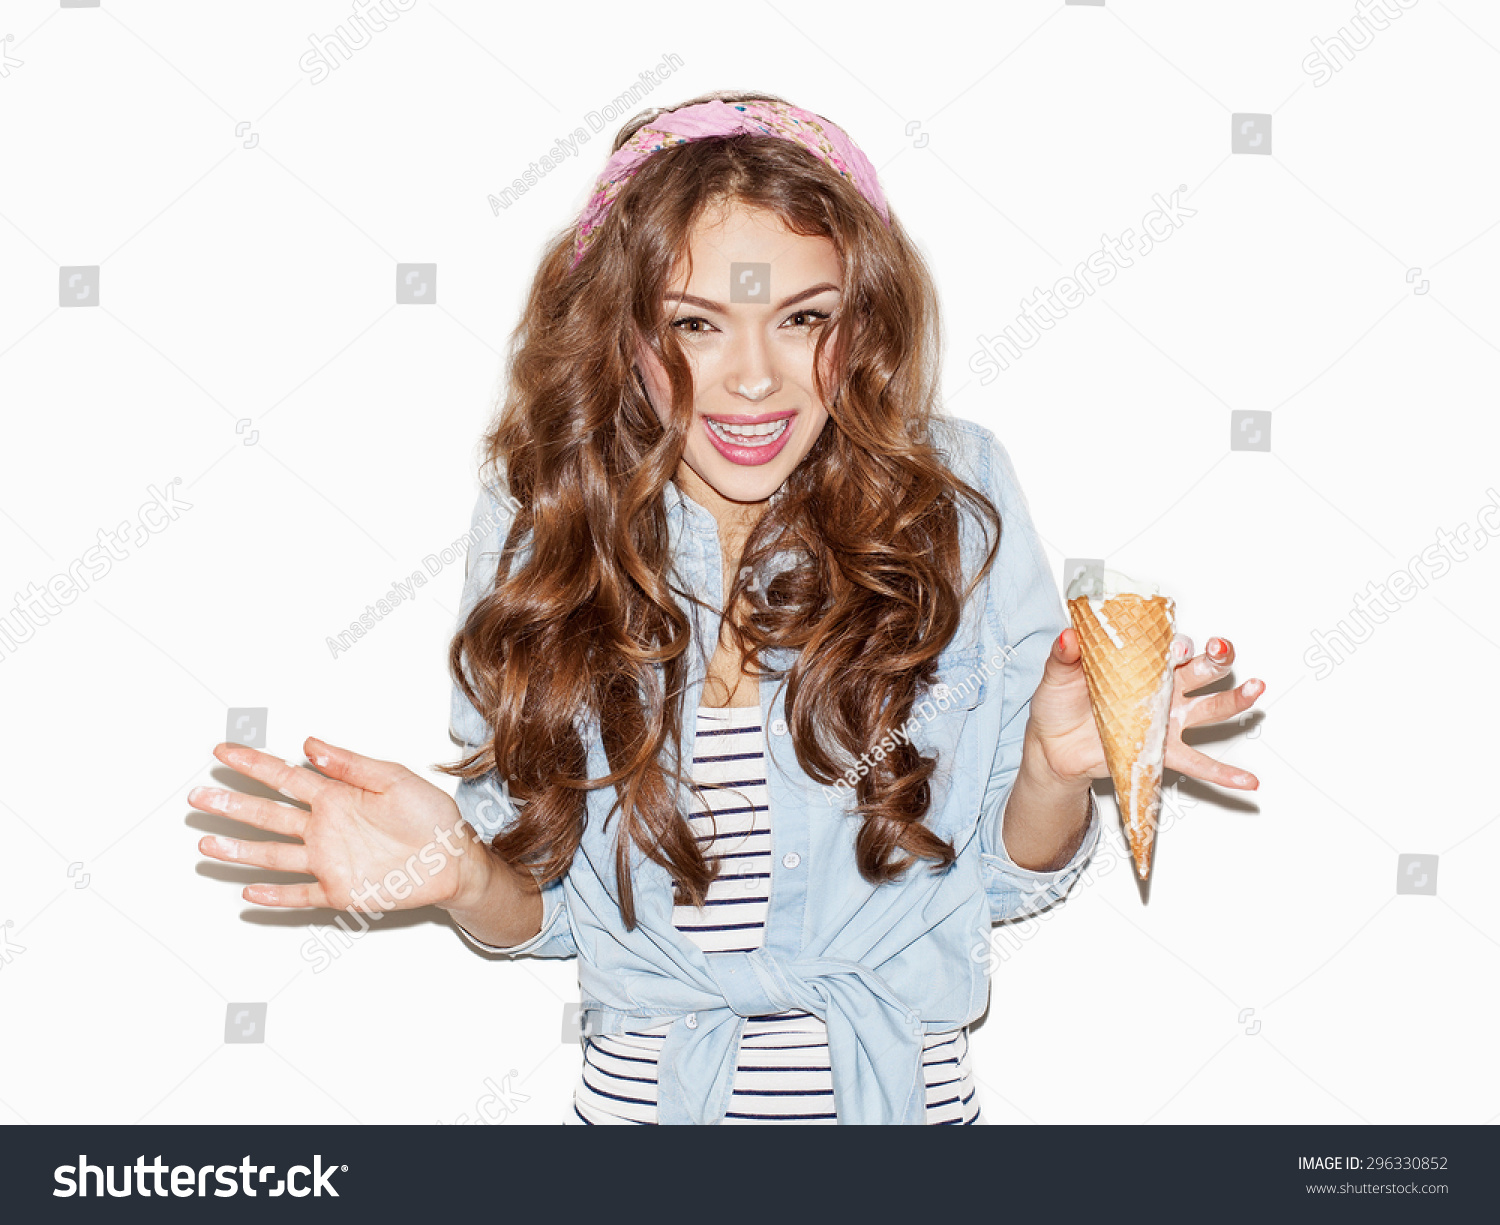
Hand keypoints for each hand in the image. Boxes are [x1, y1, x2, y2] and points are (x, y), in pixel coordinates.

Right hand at [192, 737, 481, 912]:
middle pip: (269, 815)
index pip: (286, 778)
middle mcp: (326, 828)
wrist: (454, 859)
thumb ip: (351, 764)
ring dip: (241, 851)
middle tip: (199, 796)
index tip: (223, 752)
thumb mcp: (394, 779)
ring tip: (207, 843)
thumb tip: (310, 745)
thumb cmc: (431, 817)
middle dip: (233, 805)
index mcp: (337, 796)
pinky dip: (276, 896)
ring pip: (275, 855)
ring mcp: (329, 861)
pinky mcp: (340, 891)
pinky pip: (301, 895)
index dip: (254, 764)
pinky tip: (250, 893)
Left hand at [1025, 630, 1264, 790]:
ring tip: (1255, 691)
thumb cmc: (1059, 705)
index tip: (1175, 647)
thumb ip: (1065, 656)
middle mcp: (1160, 690)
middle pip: (1198, 670)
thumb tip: (1069, 636)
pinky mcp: (1161, 751)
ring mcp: (1165, 721)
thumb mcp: (1057, 676)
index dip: (1175, 644)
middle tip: (1222, 651)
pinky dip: (1224, 774)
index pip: (1166, 647)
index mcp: (1138, 665)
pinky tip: (1247, 780)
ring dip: (1234, 700)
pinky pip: (1198, 763)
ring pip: (1208, 708)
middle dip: (1215, 658)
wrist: (1053, 748)